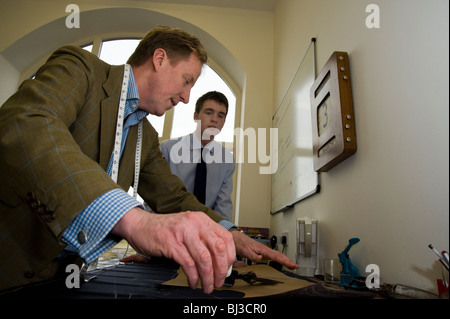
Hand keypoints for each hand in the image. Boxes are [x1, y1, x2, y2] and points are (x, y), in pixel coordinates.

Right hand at [112, 207, 235, 293]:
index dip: (230, 257)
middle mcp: (195, 223)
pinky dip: (193, 277)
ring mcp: (183, 232)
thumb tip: (220, 261)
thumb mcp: (188, 228)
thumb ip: (203, 240)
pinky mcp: (171, 243)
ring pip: (204, 258)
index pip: (226, 238)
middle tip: (219, 281)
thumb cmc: (164, 229)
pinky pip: (188, 264)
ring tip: (206, 286)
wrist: (140, 225)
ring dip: (208, 277)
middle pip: (218, 249)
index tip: (228, 269)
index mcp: (202, 219)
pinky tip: (192, 282)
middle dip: (221, 269)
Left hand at [231, 230, 297, 269]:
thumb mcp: (245, 251)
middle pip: (279, 255)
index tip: (292, 265)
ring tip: (291, 265)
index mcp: (263, 249)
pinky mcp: (262, 252)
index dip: (285, 261)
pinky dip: (279, 259)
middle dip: (288, 261)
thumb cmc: (241, 243)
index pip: (276, 256)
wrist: (236, 238)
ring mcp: (264, 250)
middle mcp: (265, 249)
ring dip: (285, 260)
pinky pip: (273, 256)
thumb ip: (253, 256)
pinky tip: (281, 261)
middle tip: (296, 267)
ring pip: (277, 255)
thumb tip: (260, 259)